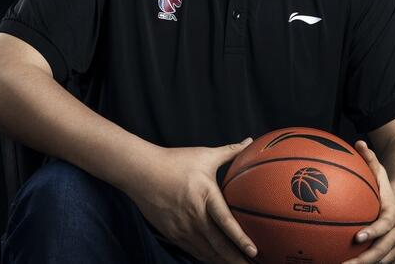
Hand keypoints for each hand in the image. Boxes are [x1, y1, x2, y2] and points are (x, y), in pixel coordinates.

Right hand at [127, 137, 257, 263]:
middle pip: (218, 246)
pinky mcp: (172, 234)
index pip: (226, 223)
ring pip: (206, 253)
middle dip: (236, 259)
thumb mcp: (204, 155)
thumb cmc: (174, 161)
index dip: (241, 239)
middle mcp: (194, 216)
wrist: (140, 172)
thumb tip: (249, 141)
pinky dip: (208, 258)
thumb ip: (230, 151)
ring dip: (223, 262)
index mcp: (205, 196)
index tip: (254, 250)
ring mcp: (182, 228)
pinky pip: (193, 251)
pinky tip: (218, 261)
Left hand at [342, 140, 394, 263]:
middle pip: (381, 252)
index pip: (384, 226)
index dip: (373, 232)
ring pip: (379, 263)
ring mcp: (394, 248)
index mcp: (393, 216)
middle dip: (364, 260)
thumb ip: (370, 160)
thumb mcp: (381, 174)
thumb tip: (358, 142)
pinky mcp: (391, 257)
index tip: (357, 237)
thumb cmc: (387, 191)